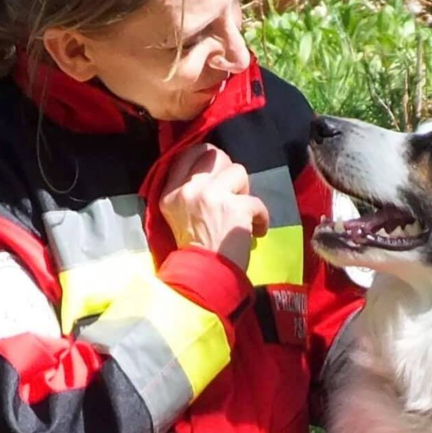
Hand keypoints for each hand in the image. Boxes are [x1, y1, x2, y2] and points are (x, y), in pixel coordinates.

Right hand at [159, 144, 269, 269]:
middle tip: (233, 195)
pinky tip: (255, 232)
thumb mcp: (177, 215)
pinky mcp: (235, 207)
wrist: (203, 279)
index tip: (219, 172)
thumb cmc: (193, 252)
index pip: (189, 153)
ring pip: (238, 171)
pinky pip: (257, 201)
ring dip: (245, 193)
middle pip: (215, 156)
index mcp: (170, 191)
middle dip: (229, 173)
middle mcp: (188, 189)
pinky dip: (261, 218)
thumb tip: (216, 171)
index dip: (208, 157)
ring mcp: (211, 196)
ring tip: (243, 215)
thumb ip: (189, 191)